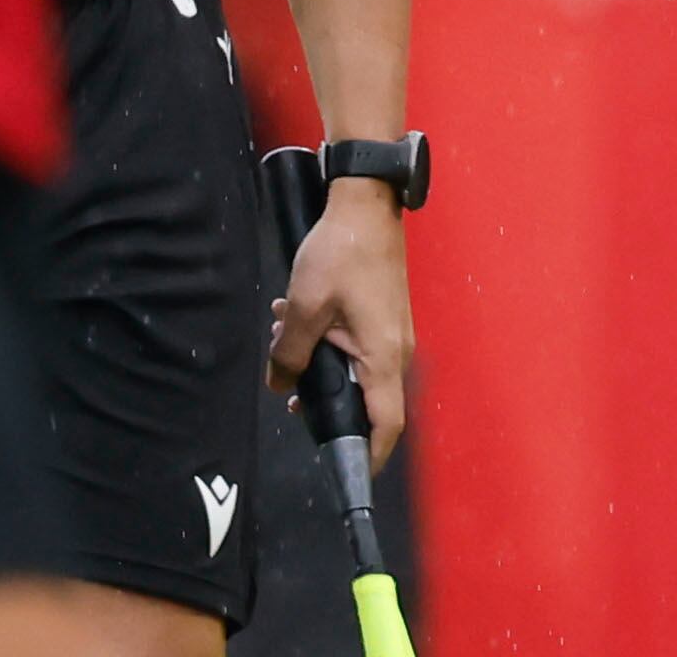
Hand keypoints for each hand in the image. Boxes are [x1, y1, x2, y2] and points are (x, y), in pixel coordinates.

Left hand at [270, 176, 414, 467]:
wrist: (366, 204)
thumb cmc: (342, 253)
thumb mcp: (305, 308)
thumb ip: (290, 354)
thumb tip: (281, 385)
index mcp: (383, 357)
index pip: (384, 425)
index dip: (366, 456)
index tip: (345, 473)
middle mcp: (395, 352)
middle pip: (366, 403)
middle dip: (324, 402)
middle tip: (290, 390)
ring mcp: (392, 334)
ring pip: (356, 372)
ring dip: (319, 365)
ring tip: (285, 340)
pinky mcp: (383, 318)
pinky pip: (358, 349)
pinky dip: (329, 345)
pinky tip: (298, 319)